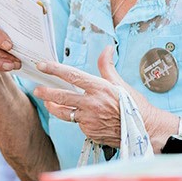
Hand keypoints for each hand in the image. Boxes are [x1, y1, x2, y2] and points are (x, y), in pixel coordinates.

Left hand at [32, 45, 152, 145]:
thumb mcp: (120, 83)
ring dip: (53, 107)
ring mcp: (89, 119)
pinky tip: (78, 116)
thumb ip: (107, 67)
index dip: (54, 69)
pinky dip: (76, 119)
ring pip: (64, 113)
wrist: (145, 129)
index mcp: (100, 88)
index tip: (42, 65)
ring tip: (48, 102)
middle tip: (37, 89)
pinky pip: (77, 123)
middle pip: (62, 96)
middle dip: (46, 92)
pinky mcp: (89, 132)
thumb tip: (107, 48)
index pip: (72, 75)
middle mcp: (92, 104)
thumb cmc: (134, 105)